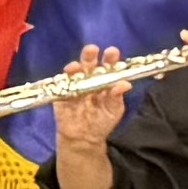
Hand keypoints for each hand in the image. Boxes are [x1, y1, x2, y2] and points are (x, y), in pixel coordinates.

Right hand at [48, 53, 132, 185]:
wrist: (83, 139)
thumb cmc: (101, 122)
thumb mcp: (113, 111)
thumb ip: (117, 97)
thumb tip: (125, 84)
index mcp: (104, 82)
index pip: (108, 67)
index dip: (109, 59)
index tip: (112, 51)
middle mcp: (89, 81)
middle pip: (89, 65)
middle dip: (90, 56)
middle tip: (92, 49)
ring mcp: (75, 87)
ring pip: (75, 72)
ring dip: (77, 65)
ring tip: (78, 64)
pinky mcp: (61, 95)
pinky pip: (62, 84)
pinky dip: (65, 78)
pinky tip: (69, 73)